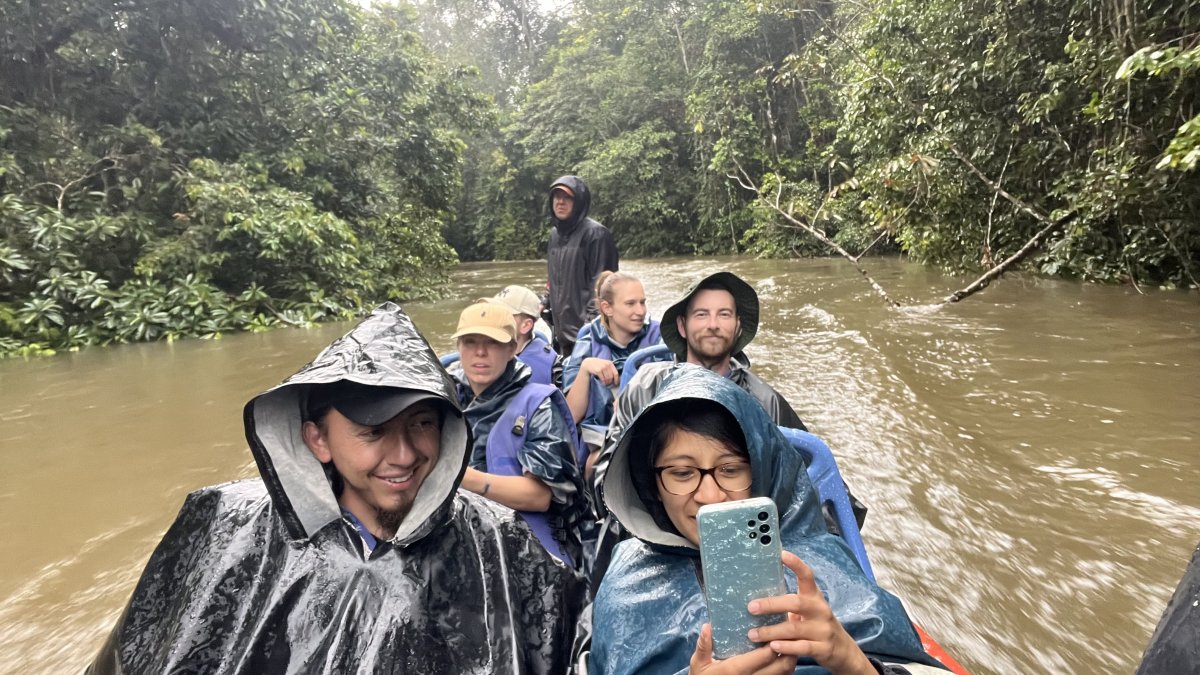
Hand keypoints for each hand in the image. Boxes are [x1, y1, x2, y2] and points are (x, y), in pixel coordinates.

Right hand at [581, 357, 618, 386]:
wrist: (588, 363)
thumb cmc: (598, 365)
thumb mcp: (605, 364)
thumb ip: (610, 368)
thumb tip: (616, 378)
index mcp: (610, 363)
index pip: (616, 373)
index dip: (616, 379)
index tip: (616, 383)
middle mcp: (607, 364)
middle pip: (611, 377)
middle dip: (610, 382)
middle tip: (609, 384)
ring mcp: (602, 367)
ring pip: (607, 378)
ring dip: (607, 382)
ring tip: (605, 383)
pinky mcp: (598, 370)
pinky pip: (603, 379)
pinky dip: (603, 382)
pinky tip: (602, 382)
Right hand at [689, 623, 796, 674]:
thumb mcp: (699, 663)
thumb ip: (703, 646)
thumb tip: (707, 626)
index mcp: (736, 670)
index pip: (765, 656)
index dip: (775, 641)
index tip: (778, 625)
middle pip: (782, 665)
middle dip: (790, 647)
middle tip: (789, 630)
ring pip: (785, 672)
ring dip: (790, 656)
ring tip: (789, 640)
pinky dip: (785, 666)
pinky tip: (782, 653)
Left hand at [745, 552, 876, 674]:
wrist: (842, 650)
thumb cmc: (815, 625)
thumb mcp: (807, 610)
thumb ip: (789, 603)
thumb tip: (756, 595)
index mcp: (814, 597)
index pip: (807, 576)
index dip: (796, 564)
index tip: (781, 553)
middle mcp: (820, 610)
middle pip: (796, 603)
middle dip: (772, 604)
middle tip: (751, 607)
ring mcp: (823, 629)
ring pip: (794, 628)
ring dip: (771, 631)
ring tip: (752, 634)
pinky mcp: (823, 648)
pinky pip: (802, 647)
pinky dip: (786, 647)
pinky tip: (772, 647)